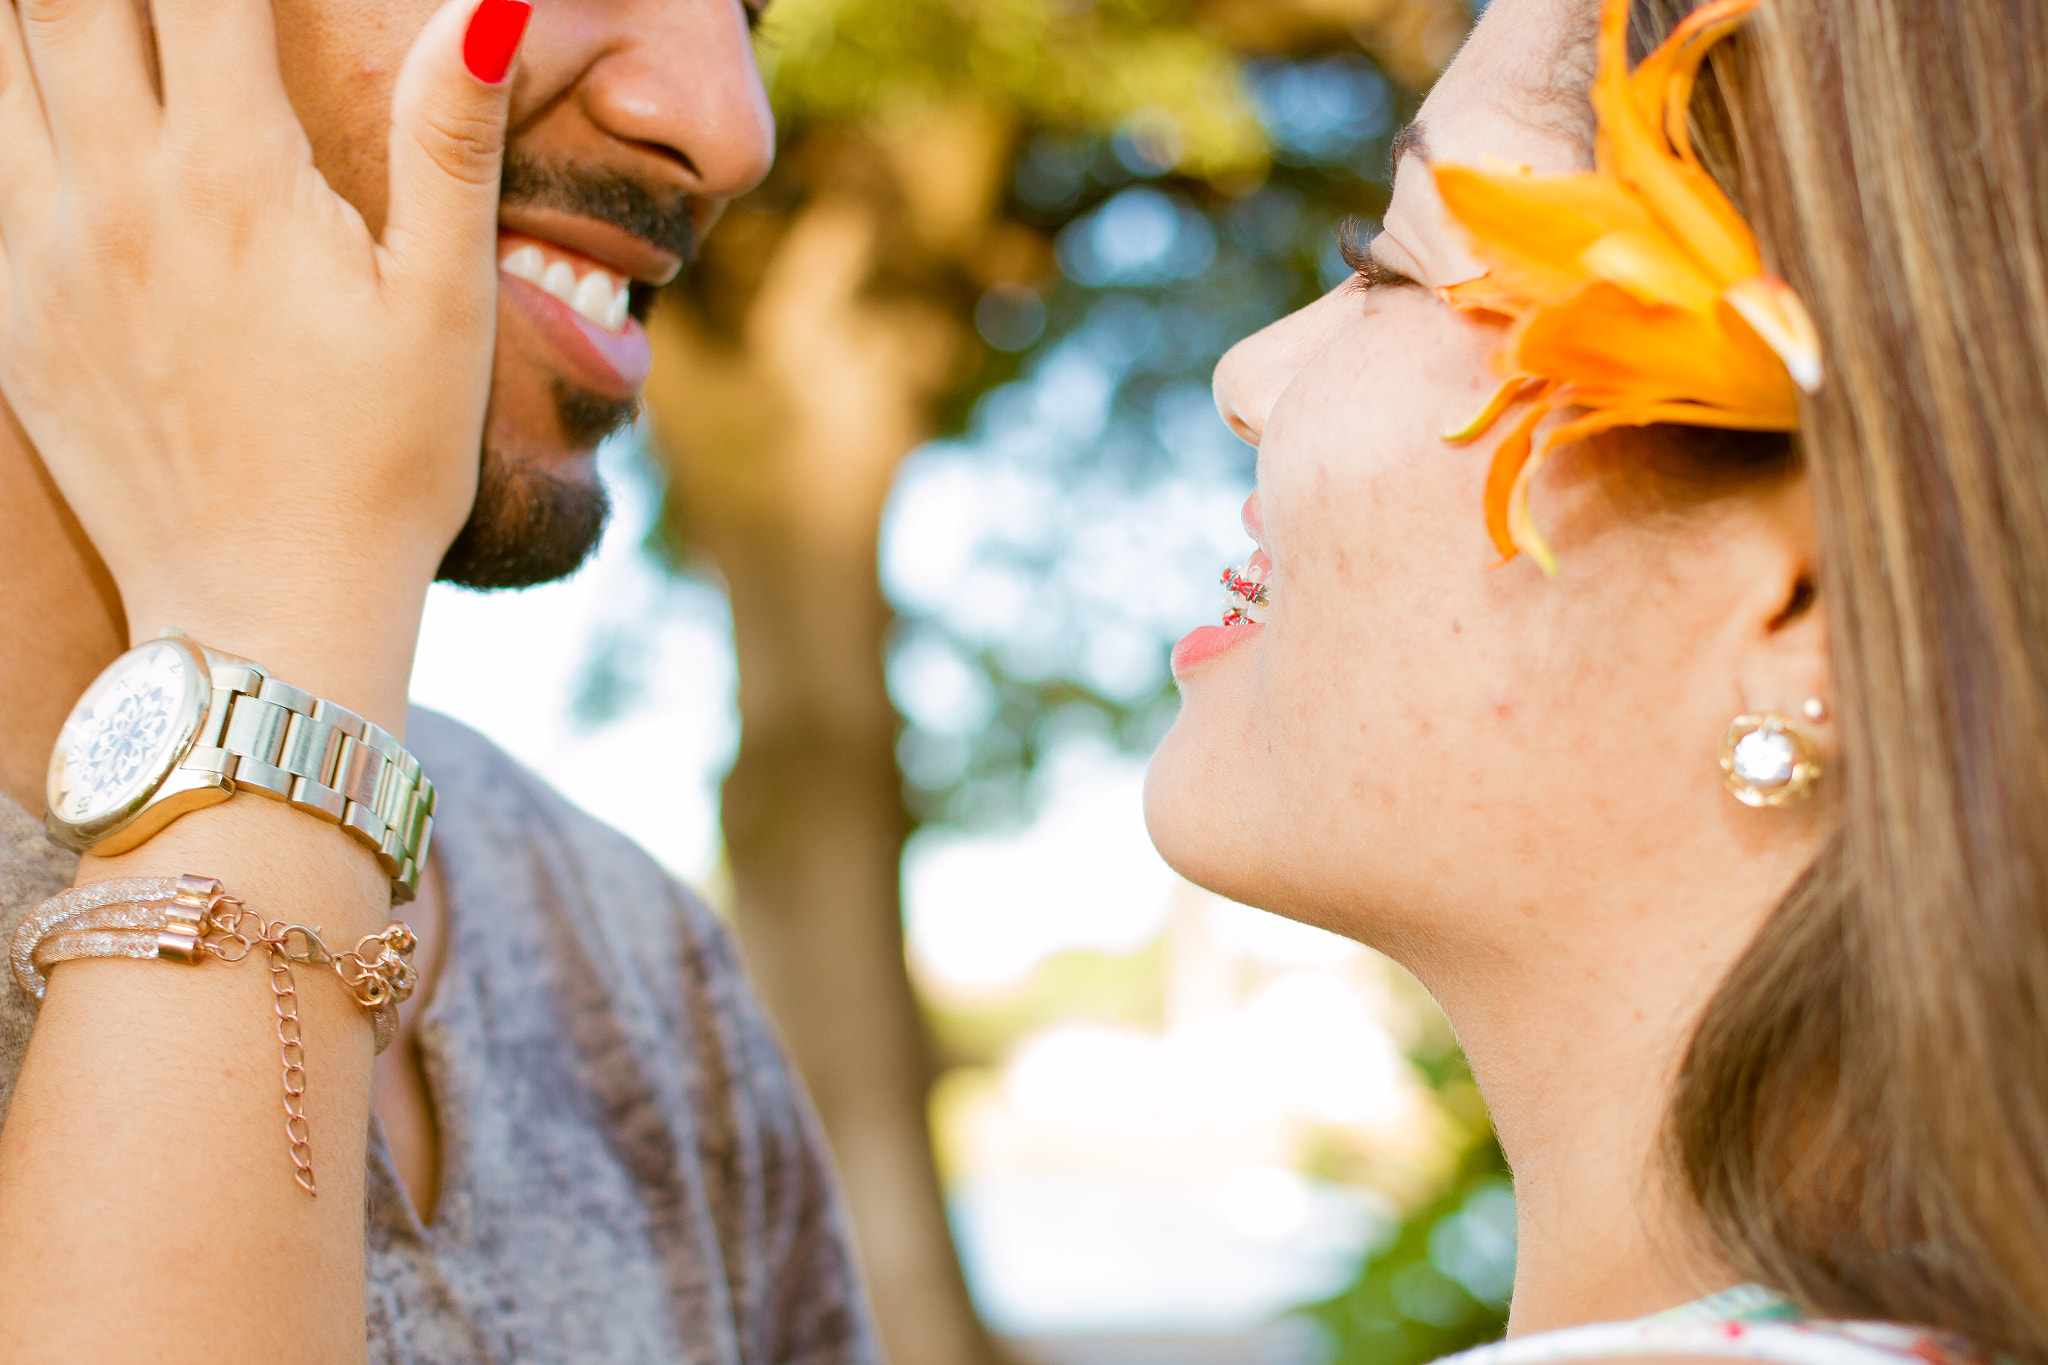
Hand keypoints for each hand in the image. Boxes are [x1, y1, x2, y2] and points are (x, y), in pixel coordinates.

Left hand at [0, 0, 530, 724]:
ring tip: (92, 21)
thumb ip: (451, 140)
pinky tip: (45, 86)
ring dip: (46, 16)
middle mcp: (114, 195)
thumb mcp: (445, 307)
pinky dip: (9, 97)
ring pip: (1, 60)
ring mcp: (41, 252)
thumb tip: (489, 2)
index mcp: (234, 180)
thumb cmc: (384, 466)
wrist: (268, 614)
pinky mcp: (11, 313)